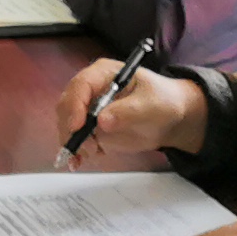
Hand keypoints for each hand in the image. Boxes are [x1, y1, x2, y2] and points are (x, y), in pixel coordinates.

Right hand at [50, 61, 207, 165]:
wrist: (169, 119)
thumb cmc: (162, 102)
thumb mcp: (151, 104)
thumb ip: (128, 111)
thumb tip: (102, 121)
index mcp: (103, 73)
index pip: (81, 85)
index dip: (75, 105)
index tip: (78, 126)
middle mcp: (90, 89)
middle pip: (67, 105)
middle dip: (71, 127)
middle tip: (88, 146)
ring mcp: (88, 109)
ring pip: (67, 124)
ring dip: (73, 141)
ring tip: (92, 153)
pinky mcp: (90, 127)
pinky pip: (75, 139)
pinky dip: (75, 151)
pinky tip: (78, 162)